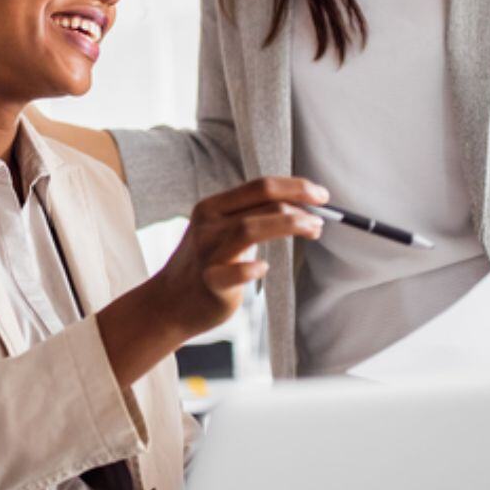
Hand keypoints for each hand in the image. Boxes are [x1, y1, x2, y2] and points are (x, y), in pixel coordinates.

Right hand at [154, 177, 327, 334]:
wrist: (168, 303)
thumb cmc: (205, 266)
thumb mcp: (220, 232)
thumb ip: (251, 218)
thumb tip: (300, 208)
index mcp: (212, 207)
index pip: (260, 186)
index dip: (295, 187)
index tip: (321, 195)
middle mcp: (208, 224)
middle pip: (261, 202)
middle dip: (298, 206)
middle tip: (321, 218)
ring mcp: (207, 252)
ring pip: (250, 228)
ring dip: (288, 226)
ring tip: (312, 231)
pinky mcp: (209, 282)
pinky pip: (233, 272)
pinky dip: (251, 268)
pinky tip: (263, 268)